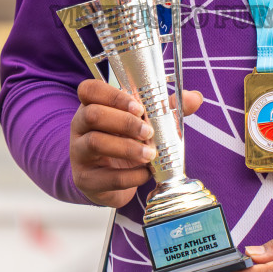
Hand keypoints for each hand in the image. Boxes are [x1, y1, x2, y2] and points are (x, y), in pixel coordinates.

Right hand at [69, 79, 202, 208]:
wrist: (107, 181)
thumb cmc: (124, 143)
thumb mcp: (142, 122)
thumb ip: (166, 108)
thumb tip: (194, 97)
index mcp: (92, 105)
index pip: (90, 90)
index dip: (113, 95)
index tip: (139, 107)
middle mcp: (80, 126)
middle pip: (92, 114)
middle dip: (124, 122)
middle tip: (149, 131)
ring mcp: (78, 153)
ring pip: (95, 142)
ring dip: (127, 148)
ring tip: (150, 154)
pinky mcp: (85, 179)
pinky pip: (105, 176)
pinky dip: (130, 175)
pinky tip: (145, 173)